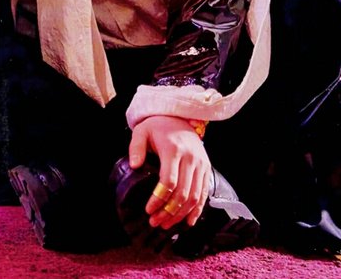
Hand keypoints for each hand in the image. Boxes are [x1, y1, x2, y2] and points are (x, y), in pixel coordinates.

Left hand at [129, 115, 210, 229]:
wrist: (180, 116)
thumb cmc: (158, 126)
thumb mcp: (142, 131)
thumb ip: (136, 147)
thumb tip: (134, 165)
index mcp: (173, 150)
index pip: (168, 182)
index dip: (159, 199)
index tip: (148, 210)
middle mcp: (190, 158)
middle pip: (182, 193)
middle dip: (168, 212)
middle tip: (155, 222)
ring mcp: (201, 164)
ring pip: (194, 197)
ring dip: (180, 214)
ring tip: (167, 224)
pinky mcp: (206, 168)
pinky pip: (204, 193)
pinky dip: (197, 210)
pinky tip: (188, 221)